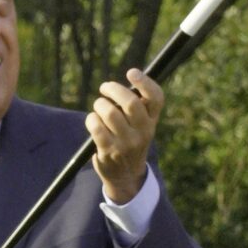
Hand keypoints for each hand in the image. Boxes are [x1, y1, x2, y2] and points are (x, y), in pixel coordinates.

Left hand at [86, 68, 161, 204]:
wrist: (126, 175)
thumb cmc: (131, 139)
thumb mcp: (141, 124)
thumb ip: (139, 103)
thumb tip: (130, 76)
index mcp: (152, 120)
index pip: (156, 98)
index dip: (145, 82)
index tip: (131, 72)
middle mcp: (143, 132)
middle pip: (130, 103)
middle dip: (113, 89)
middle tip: (104, 87)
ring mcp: (127, 143)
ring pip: (110, 113)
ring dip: (100, 105)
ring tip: (99, 106)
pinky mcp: (110, 151)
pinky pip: (97, 127)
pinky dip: (91, 119)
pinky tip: (93, 121)